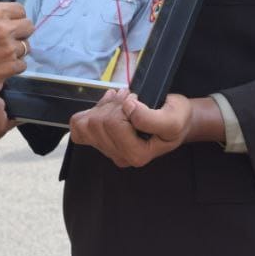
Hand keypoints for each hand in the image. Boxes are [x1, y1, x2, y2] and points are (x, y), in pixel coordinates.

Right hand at [0, 2, 30, 90]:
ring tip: (1, 54)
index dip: (16, 16)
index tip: (12, 21)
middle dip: (21, 32)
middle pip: (28, 26)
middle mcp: (4, 28)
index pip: (20, 10)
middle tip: (11, 37)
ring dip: (16, 50)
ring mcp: (8, 48)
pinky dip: (14, 66)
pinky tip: (1, 65)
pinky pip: (22, 64)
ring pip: (25, 47)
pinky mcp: (9, 67)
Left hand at [69, 90, 221, 168]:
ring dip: (104, 106)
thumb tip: (128, 108)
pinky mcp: (99, 140)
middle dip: (113, 105)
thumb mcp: (173, 119)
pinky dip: (91, 111)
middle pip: (97, 124)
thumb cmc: (176, 120)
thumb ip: (151, 118)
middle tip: (130, 99)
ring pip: (86, 124)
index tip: (137, 100)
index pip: (113, 125)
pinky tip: (108, 106)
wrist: (175, 120)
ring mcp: (107, 149)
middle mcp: (119, 156)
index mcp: (136, 154)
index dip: (124, 106)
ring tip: (121, 102)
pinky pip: (78, 127)